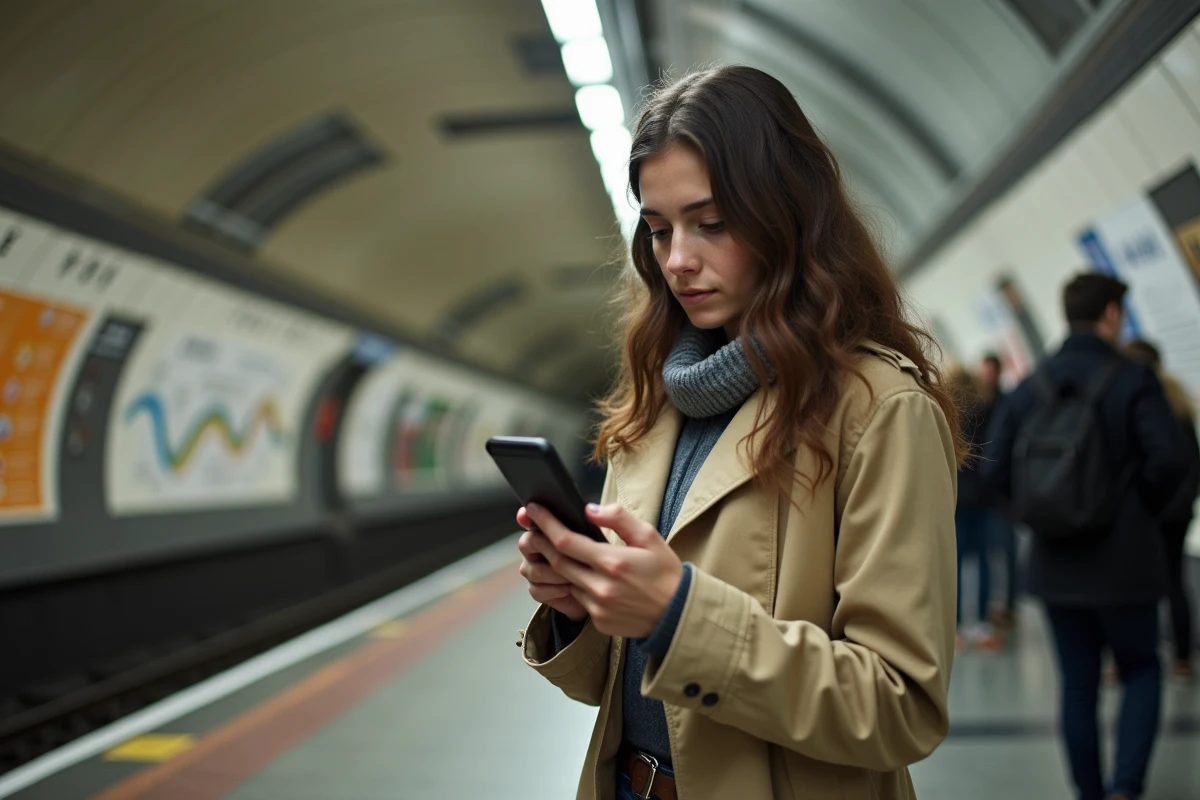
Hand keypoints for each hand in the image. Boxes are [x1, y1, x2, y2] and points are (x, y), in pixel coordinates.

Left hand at [526, 502, 683, 638]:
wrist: (678, 614)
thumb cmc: (665, 573)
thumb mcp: (649, 537)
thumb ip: (618, 519)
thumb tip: (589, 509)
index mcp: (612, 562)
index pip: (566, 541)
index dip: (545, 524)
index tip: (533, 510)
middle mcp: (601, 587)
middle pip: (557, 562)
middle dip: (542, 543)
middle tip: (533, 529)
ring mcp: (598, 608)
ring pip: (566, 582)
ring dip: (559, 567)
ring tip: (559, 553)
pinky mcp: (599, 622)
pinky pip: (579, 600)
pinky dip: (578, 587)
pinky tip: (588, 579)